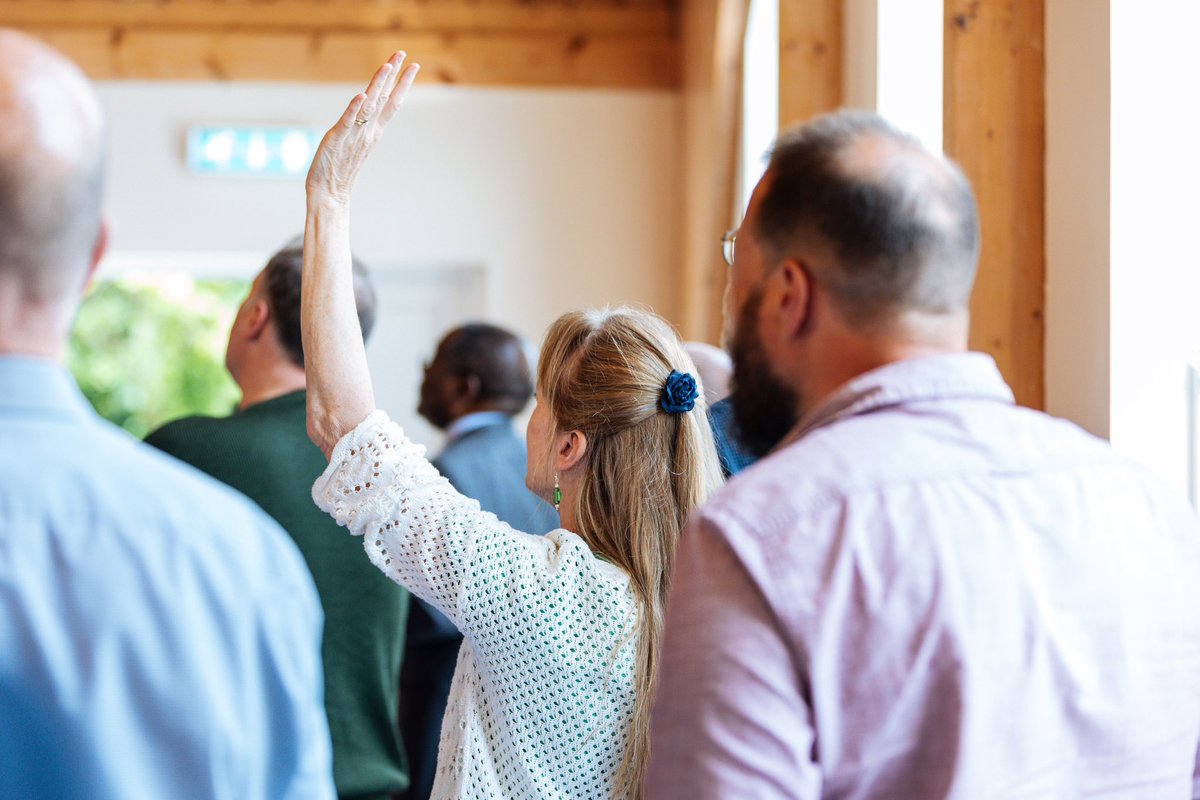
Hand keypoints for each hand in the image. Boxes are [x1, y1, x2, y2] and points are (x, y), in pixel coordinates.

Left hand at [305, 50, 419, 205]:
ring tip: (387, 65)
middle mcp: (368, 131)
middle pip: (385, 98)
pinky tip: (361, 95)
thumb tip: (365, 111)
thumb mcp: (355, 144)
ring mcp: (354, 135)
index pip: (392, 103)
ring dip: (378, 85)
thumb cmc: (339, 171)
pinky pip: (347, 121)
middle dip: (395, 75)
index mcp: (373, 131)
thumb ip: (361, 127)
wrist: (330, 193)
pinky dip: (354, 108)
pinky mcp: (337, 139)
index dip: (402, 83)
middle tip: (404, 54)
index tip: (413, 66)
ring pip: (369, 105)